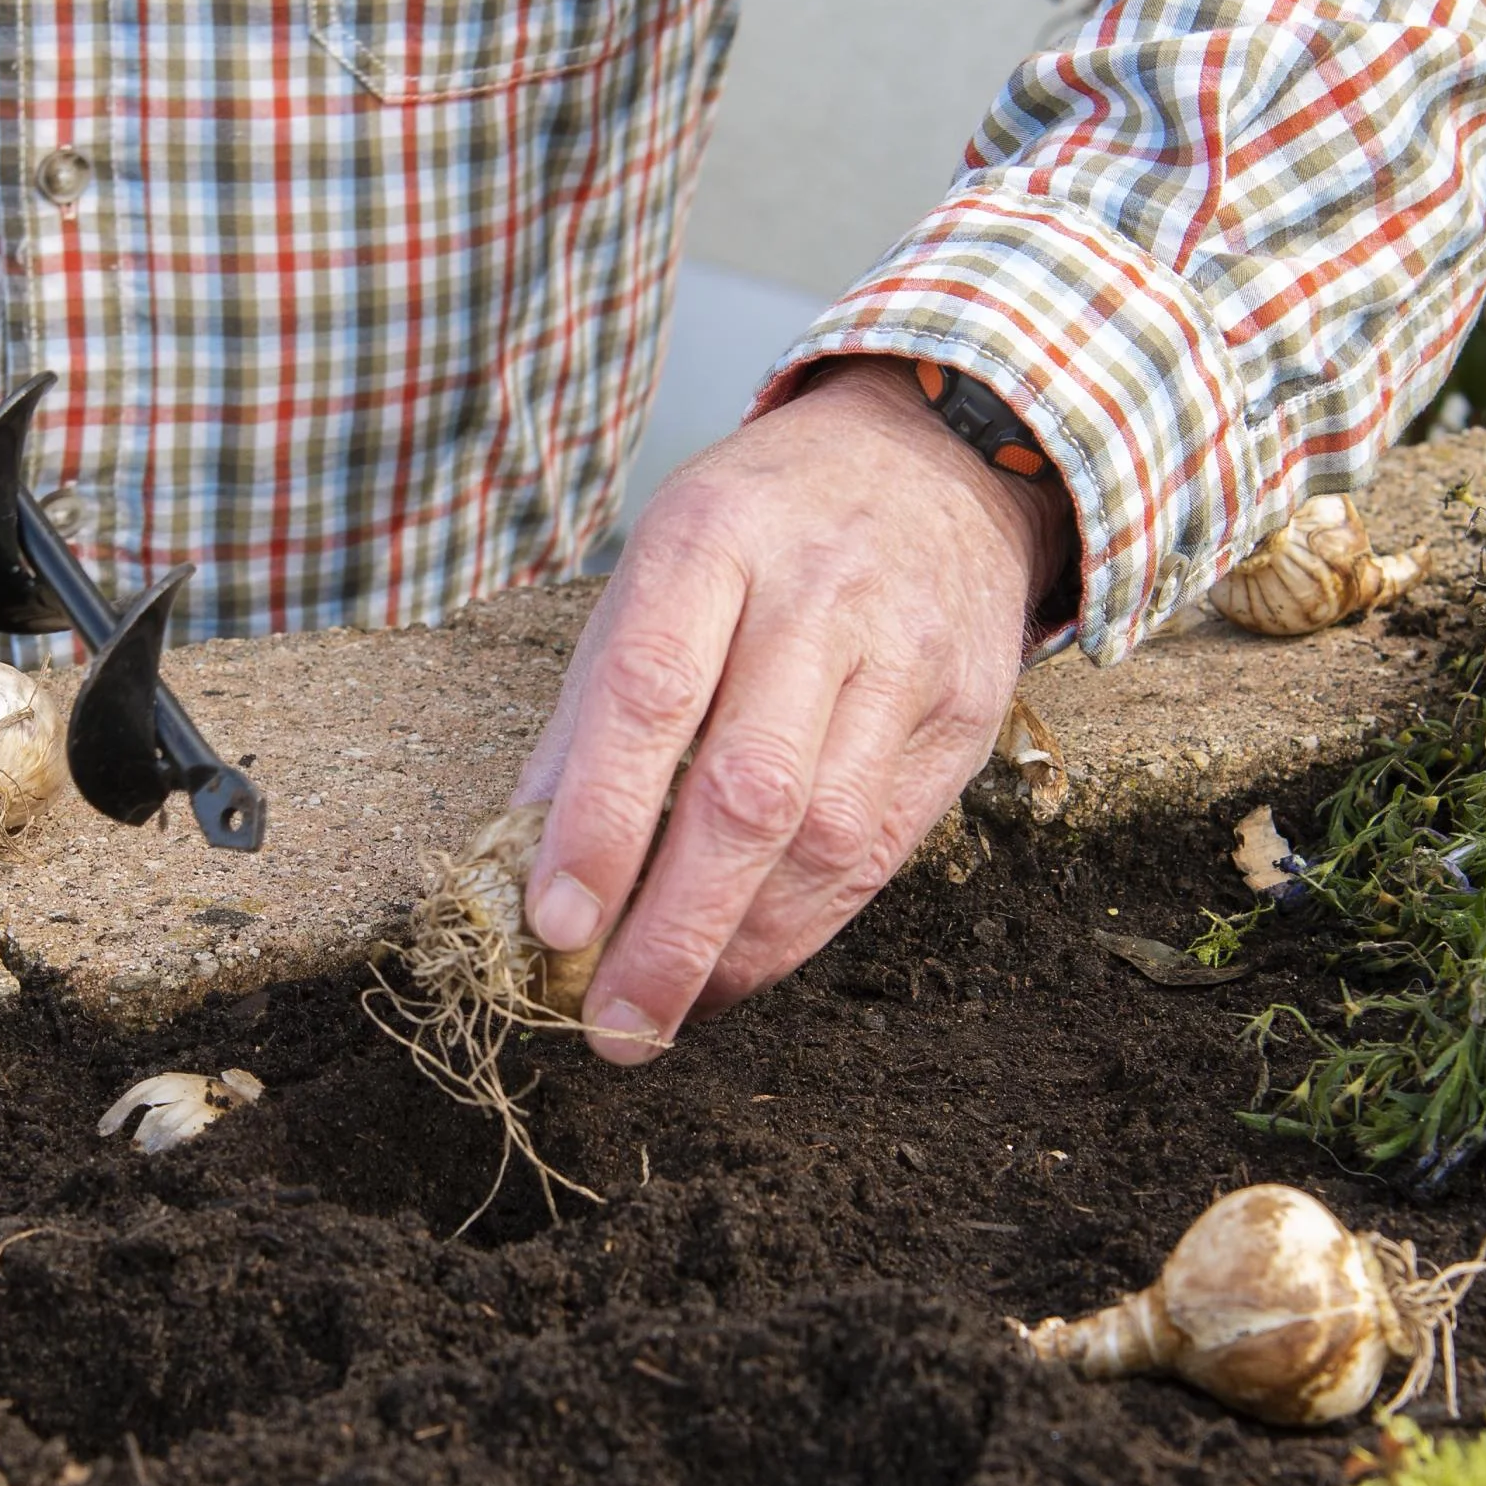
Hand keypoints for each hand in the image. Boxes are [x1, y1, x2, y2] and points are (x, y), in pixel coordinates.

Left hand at [510, 355, 1074, 1063]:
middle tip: (613, 1028)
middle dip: (674, 931)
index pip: (649, 695)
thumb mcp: (656, 568)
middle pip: (749, 791)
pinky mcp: (966, 717)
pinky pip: (880, 851)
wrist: (938, 457)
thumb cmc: (762, 527)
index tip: (553, 926)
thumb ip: (592, 707)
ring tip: (667, 1014)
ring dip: (740, 950)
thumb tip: (519, 852)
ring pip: (827, 837)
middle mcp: (819, 597)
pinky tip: (742, 969)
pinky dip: (803, 930)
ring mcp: (907, 659)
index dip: (600, 822)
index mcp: (712, 543)